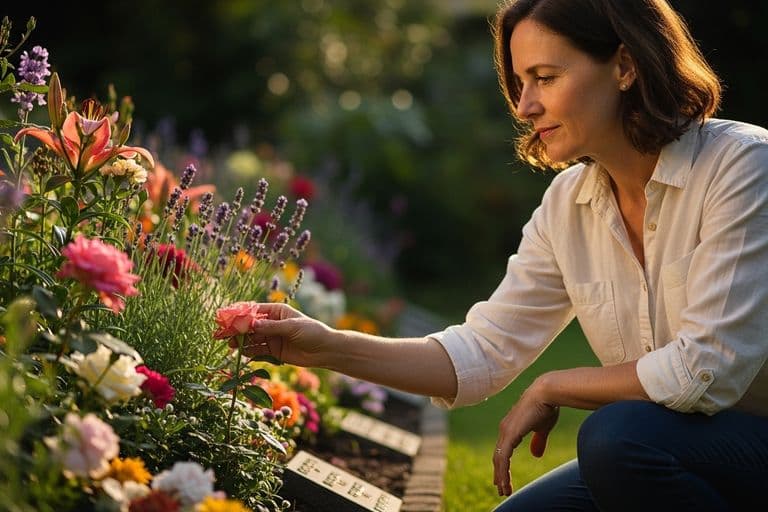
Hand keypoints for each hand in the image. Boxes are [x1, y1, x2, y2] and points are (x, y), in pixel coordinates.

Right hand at [231, 302, 334, 367]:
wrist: (325, 350)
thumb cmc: (312, 332)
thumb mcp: (291, 327)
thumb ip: (271, 327)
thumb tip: (251, 325)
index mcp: (277, 312)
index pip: (255, 311)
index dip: (240, 315)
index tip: (227, 318)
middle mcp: (273, 324)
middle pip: (251, 326)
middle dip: (237, 330)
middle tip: (223, 334)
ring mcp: (272, 338)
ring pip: (252, 339)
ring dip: (241, 342)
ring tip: (230, 345)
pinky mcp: (274, 352)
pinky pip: (258, 351)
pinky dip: (250, 352)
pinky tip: (241, 353)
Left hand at [493, 378, 559, 495]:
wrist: (547, 392)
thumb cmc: (546, 406)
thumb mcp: (542, 428)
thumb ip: (538, 441)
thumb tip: (536, 455)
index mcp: (511, 427)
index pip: (503, 450)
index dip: (502, 465)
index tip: (503, 478)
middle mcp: (505, 429)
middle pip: (498, 456)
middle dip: (499, 473)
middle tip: (501, 489)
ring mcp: (506, 431)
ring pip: (499, 459)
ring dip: (501, 476)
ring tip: (503, 490)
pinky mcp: (510, 433)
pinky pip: (504, 457)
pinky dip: (503, 471)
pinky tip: (505, 481)